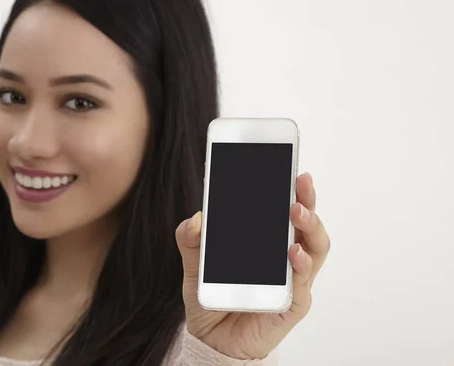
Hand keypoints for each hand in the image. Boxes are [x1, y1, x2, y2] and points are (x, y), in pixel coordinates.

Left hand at [176, 172, 329, 359]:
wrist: (212, 340)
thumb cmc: (213, 297)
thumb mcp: (195, 265)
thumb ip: (192, 241)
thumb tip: (197, 219)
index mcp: (267, 242)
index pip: (284, 210)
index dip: (291, 189)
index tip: (289, 165)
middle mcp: (284, 257)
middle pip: (306, 223)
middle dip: (306, 198)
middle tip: (299, 181)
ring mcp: (292, 280)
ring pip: (315, 248)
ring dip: (309, 226)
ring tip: (296, 210)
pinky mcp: (291, 304)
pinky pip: (303, 284)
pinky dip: (301, 265)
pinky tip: (293, 252)